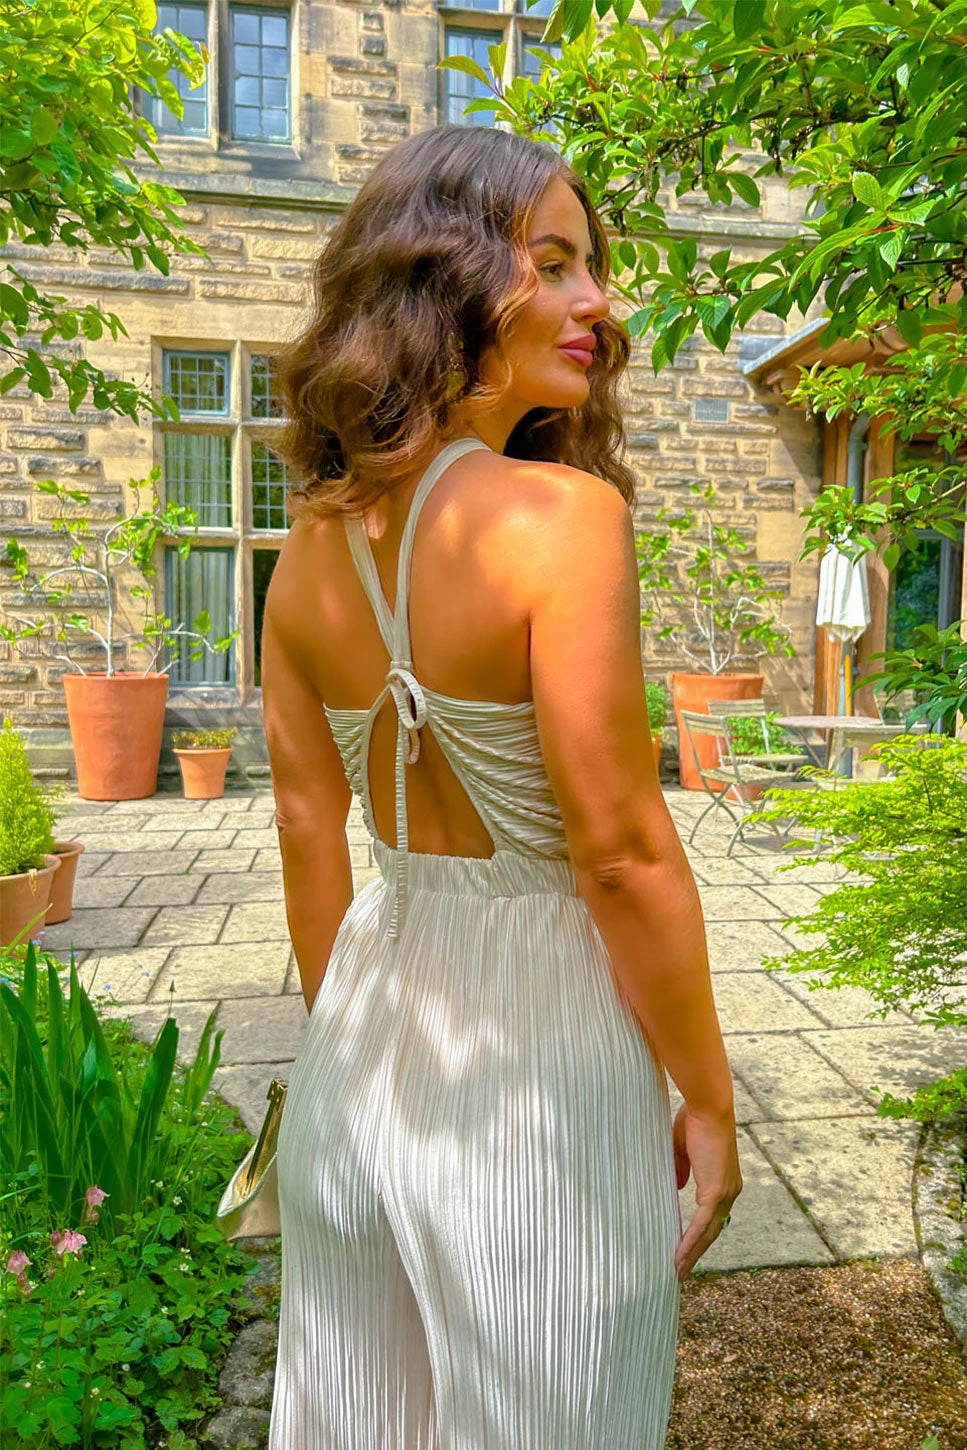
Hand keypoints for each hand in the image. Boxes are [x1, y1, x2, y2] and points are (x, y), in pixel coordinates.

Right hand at [672, 1102, 741, 1281]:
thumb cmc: (695, 1120)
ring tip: (678, 1272)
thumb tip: (676, 1188)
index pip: (711, 1216)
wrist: (708, 1107)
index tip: (686, 1250)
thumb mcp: (683, 1149)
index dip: (699, 1234)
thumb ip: (681, 1171)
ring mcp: (725, 1193)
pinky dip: (690, 1243)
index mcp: (723, 1181)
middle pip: (712, 1231)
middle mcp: (729, 1191)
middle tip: (682, 1272)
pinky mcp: (716, 1191)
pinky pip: (701, 1224)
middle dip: (696, 1253)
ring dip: (692, 1254)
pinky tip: (679, 1257)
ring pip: (708, 1233)